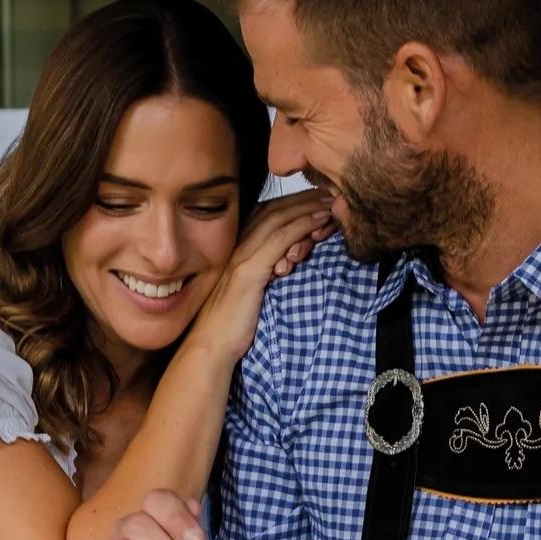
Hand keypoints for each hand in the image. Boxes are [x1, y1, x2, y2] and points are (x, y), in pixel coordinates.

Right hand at [190, 189, 333, 365]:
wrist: (210, 346)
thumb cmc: (230, 326)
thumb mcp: (250, 293)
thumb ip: (264, 274)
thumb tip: (284, 264)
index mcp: (236, 250)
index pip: (265, 215)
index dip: (291, 203)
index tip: (314, 199)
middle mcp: (236, 247)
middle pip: (273, 211)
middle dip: (302, 199)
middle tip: (327, 193)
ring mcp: (242, 257)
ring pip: (278, 220)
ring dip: (306, 208)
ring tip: (329, 202)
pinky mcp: (249, 271)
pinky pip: (278, 241)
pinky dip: (300, 226)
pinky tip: (318, 221)